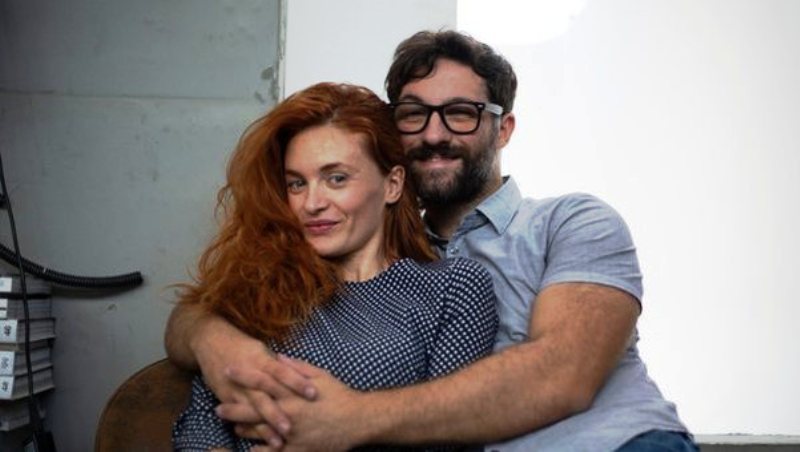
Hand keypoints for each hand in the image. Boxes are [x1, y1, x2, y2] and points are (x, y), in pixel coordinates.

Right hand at [187, 317, 316, 446]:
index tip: (313, 393)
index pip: (281, 372)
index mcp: (261, 360)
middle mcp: (249, 376)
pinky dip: (249, 429)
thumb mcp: (262, 349)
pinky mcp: (227, 398)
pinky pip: (239, 416)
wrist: (211, 341)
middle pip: (265, 396)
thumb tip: (301, 374)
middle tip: (291, 428)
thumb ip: (278, 365)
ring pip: (253, 411)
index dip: (297, 382)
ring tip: (278, 443)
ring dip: (265, 428)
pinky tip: (258, 441)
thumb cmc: (242, 345)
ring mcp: (237, 389)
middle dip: (277, 414)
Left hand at [223, 356, 363, 451]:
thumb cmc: (340, 395)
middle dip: (234, 407)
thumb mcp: (320, 375)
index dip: (244, 375)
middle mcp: (288, 411)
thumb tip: (278, 357)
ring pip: (260, 431)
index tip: (228, 369)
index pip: (262, 380)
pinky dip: (260, 451)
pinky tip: (250, 451)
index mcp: (293, 392)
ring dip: (244, 428)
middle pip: (254, 408)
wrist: (357, 420)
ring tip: (233, 426)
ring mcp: (291, 432)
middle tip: (218, 407)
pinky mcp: (298, 448)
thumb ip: (297, 367)